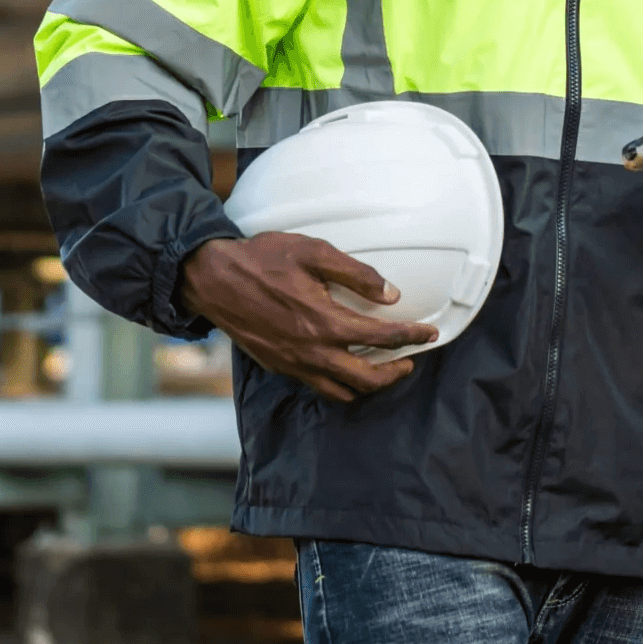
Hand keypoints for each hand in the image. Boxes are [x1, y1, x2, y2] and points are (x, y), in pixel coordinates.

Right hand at [179, 229, 437, 402]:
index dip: (411, 336)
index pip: (381, 339)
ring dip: (369, 384)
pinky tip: (345, 367)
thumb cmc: (262, 259)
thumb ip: (356, 274)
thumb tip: (390, 294)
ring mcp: (294, 364)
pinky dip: (340, 384)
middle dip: (395, 372)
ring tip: (383, 370)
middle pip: (367, 379)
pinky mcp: (279, 366)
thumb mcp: (313, 252)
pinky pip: (318, 386)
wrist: (213, 278)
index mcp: (324, 322)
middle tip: (411, 359)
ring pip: (342, 391)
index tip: (429, 333)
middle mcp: (311, 352)